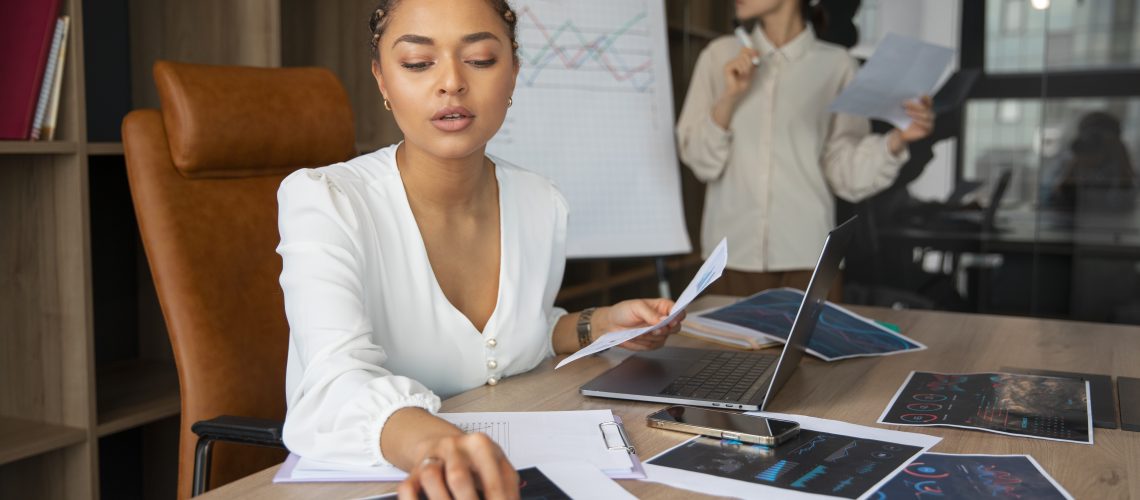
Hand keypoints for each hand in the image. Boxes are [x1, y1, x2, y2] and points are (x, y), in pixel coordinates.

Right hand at [398, 433, 519, 499]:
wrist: (442, 445)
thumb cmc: (475, 462)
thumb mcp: (495, 465)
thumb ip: (504, 485)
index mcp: (481, 444)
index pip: (496, 479)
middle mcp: (454, 447)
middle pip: (459, 477)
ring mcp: (431, 457)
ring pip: (430, 476)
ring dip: (441, 499)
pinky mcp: (413, 472)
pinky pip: (408, 488)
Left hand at [598, 298, 684, 350]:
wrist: (611, 325)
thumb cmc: (624, 311)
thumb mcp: (637, 307)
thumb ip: (651, 314)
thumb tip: (663, 320)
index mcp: (663, 307)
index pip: (679, 311)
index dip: (678, 316)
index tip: (671, 321)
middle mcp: (664, 320)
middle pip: (676, 328)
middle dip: (664, 330)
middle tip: (654, 329)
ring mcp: (660, 333)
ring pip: (663, 338)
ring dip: (648, 336)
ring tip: (636, 331)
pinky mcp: (653, 343)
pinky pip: (654, 346)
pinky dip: (643, 342)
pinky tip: (635, 336)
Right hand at [723, 47, 759, 98]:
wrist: (738, 92)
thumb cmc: (744, 83)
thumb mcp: (751, 70)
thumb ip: (753, 61)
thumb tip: (756, 51)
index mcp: (739, 60)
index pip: (745, 49)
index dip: (751, 51)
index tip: (756, 56)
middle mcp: (734, 60)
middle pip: (745, 53)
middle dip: (749, 63)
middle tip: (748, 71)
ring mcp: (729, 63)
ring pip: (742, 59)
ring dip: (746, 68)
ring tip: (743, 75)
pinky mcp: (727, 67)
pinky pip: (737, 63)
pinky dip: (741, 70)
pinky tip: (739, 75)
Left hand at [888, 95, 934, 153]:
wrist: (900, 133)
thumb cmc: (903, 119)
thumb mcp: (904, 111)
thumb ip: (907, 104)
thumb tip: (904, 96)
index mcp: (926, 108)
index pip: (928, 101)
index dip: (926, 98)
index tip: (920, 94)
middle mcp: (930, 114)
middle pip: (925, 108)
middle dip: (915, 105)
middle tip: (905, 103)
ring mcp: (930, 122)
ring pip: (926, 116)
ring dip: (916, 113)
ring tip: (906, 112)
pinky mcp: (928, 130)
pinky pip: (926, 125)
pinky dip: (920, 122)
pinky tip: (913, 120)